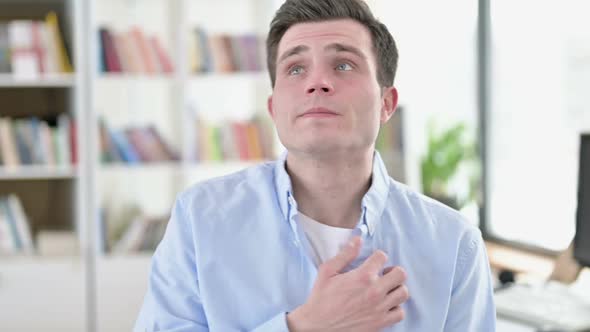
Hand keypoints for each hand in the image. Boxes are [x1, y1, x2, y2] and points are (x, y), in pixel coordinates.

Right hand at [287, 236, 408, 331]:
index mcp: (362, 276)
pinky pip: (400, 313)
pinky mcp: (380, 322)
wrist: (317, 326)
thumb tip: (358, 239)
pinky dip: (395, 308)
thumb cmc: (320, 299)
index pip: (382, 257)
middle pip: (400, 273)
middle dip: (392, 270)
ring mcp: (379, 308)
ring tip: (385, 289)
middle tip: (383, 274)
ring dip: (396, 288)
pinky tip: (385, 305)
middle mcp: (375, 291)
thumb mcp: (327, 271)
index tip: (372, 262)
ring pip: (403, 292)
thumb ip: (345, 254)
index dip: (377, 257)